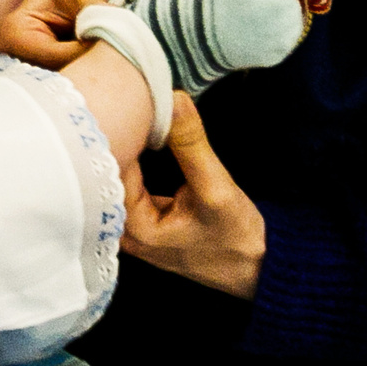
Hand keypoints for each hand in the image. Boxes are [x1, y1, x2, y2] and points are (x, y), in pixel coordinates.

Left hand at [123, 95, 264, 298]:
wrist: (256, 267)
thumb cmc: (237, 237)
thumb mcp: (217, 188)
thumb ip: (191, 145)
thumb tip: (174, 99)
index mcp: (134, 229)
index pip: (112, 169)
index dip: (121, 133)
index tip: (131, 101)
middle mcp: (123, 230)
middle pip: (110, 173)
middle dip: (122, 137)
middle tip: (130, 98)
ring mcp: (131, 226)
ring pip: (120, 176)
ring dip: (129, 147)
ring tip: (134, 110)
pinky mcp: (143, 219)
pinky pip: (131, 182)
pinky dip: (136, 159)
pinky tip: (141, 134)